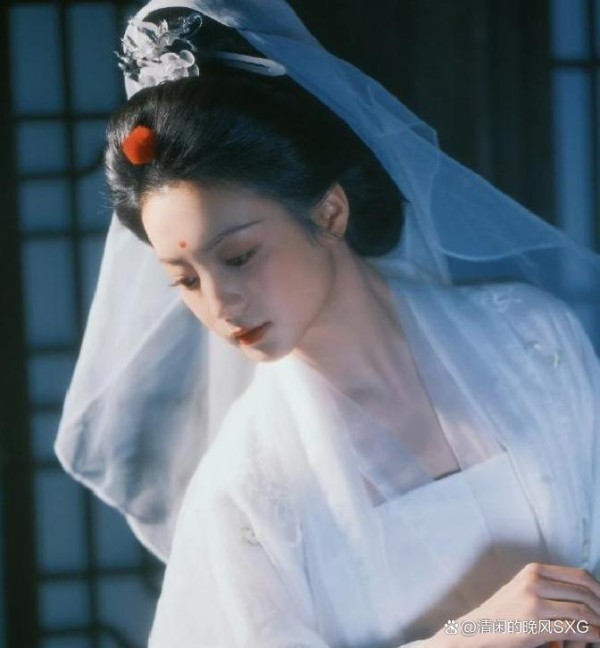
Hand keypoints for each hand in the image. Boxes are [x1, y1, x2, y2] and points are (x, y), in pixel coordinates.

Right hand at [427, 562, 599, 647]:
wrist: (478, 631)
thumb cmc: (505, 614)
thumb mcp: (525, 590)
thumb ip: (549, 587)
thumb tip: (587, 594)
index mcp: (534, 570)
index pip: (580, 575)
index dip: (599, 590)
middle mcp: (534, 581)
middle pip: (584, 591)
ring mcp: (534, 602)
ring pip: (583, 610)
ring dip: (599, 624)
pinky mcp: (535, 625)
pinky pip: (575, 629)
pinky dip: (593, 636)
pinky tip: (597, 640)